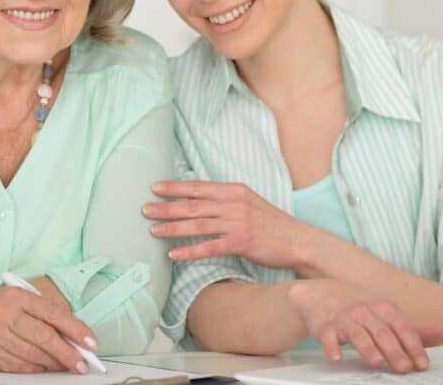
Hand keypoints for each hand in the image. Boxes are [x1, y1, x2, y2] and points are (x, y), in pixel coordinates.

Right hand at [0, 287, 97, 373]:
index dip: (75, 329)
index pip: (53, 313)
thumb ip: (38, 311)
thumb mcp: (9, 299)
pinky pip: (21, 366)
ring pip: (34, 355)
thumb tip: (71, 333)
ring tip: (68, 367)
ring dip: (55, 364)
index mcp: (15, 296)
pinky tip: (45, 369)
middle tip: (82, 363)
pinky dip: (37, 369)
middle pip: (45, 337)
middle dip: (68, 353)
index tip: (91, 342)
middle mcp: (4, 315)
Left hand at [144, 180, 311, 267]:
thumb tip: (200, 200)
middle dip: (166, 207)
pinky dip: (190, 251)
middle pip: (193, 205)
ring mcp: (237, 223)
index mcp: (234, 191)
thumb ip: (226, 200)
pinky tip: (174, 255)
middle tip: (144, 210)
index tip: (154, 188)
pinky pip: (209, 247)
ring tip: (153, 230)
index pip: (198, 187)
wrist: (298, 241)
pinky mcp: (241, 243)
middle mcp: (234, 204)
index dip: (175, 187)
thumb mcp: (249, 202)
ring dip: (173, 228)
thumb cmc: (272, 224)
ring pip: (197, 225)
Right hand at [288, 279, 442, 372]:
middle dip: (394, 351)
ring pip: (357, 335)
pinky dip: (331, 346)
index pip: (402, 327)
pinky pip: (328, 336)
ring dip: (367, 348)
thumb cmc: (357, 307)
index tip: (422, 363)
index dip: (413, 345)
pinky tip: (336, 356)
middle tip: (404, 368)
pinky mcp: (324, 327)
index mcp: (383, 309)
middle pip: (382, 333)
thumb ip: (413, 329)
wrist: (320, 294)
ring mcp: (344, 319)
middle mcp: (365, 312)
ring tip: (377, 362)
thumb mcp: (386, 313)